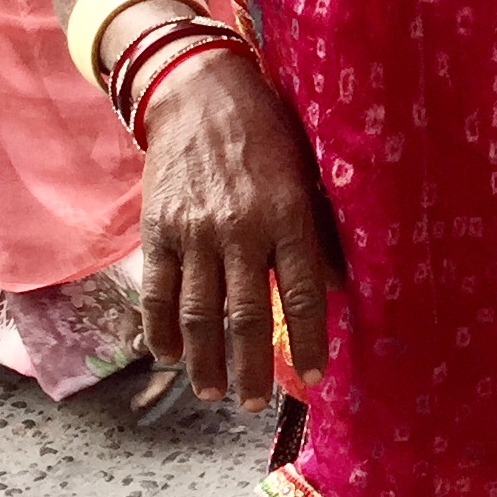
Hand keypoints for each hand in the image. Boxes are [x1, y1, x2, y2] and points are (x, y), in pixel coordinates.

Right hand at [140, 53, 333, 409]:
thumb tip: (338, 287)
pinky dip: (161, 329)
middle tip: (253, 404)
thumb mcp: (308, 173)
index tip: (312, 375)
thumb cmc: (268, 134)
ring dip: (205, 361)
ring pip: (198, 314)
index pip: (302, 293)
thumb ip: (319, 231)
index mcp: (288, 216)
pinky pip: (157, 291)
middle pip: (245, 316)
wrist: (200, 93)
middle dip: (249, 368)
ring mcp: (194, 232)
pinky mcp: (158, 229)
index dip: (306, 339)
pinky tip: (169, 356)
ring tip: (212, 392)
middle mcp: (240, 229)